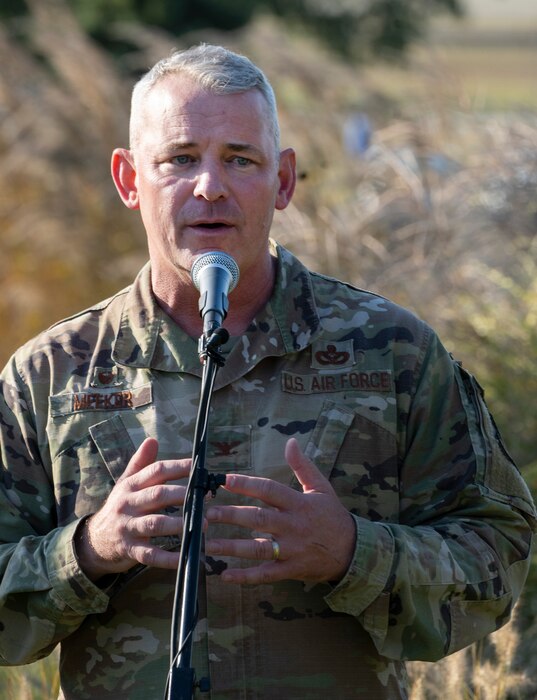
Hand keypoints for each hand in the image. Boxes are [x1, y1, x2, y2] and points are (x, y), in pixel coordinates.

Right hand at [75, 437, 190, 580]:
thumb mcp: (125, 483)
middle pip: (158, 495)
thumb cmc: (119, 507)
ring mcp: (128, 528)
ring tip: (203, 524)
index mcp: (130, 485)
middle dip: (183, 495)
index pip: (156, 471)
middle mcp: (128, 504)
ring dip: (180, 524)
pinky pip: (151, 554)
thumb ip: (140, 463)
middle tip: (205, 497)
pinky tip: (188, 555)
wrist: (93, 541)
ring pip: (155, 524)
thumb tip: (152, 439)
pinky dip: (170, 557)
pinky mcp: (129, 550)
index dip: (178, 467)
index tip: (199, 467)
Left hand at [205, 438, 355, 584]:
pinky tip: (226, 575)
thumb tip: (291, 442)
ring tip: (209, 544)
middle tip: (209, 513)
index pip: (270, 490)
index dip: (248, 484)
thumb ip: (302, 466)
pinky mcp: (291, 570)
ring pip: (259, 548)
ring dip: (233, 547)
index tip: (225, 480)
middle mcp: (293, 526)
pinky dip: (246, 577)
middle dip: (233, 516)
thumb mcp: (321, 487)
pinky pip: (266, 574)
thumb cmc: (332, 516)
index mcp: (299, 504)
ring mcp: (291, 550)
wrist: (354, 551)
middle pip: (259, 519)